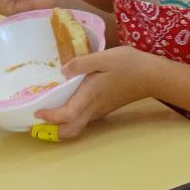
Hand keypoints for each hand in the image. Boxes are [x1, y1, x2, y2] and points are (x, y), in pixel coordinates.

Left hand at [35, 44, 160, 139]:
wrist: (153, 76)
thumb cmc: (130, 65)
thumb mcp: (105, 57)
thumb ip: (82, 63)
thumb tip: (62, 70)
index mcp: (91, 96)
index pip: (67, 115)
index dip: (50, 117)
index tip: (37, 111)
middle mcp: (94, 108)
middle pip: (71, 131)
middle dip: (52, 132)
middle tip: (36, 122)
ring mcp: (100, 111)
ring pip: (76, 127)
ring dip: (59, 126)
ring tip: (45, 113)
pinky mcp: (104, 108)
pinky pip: (83, 119)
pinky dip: (70, 118)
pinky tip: (64, 104)